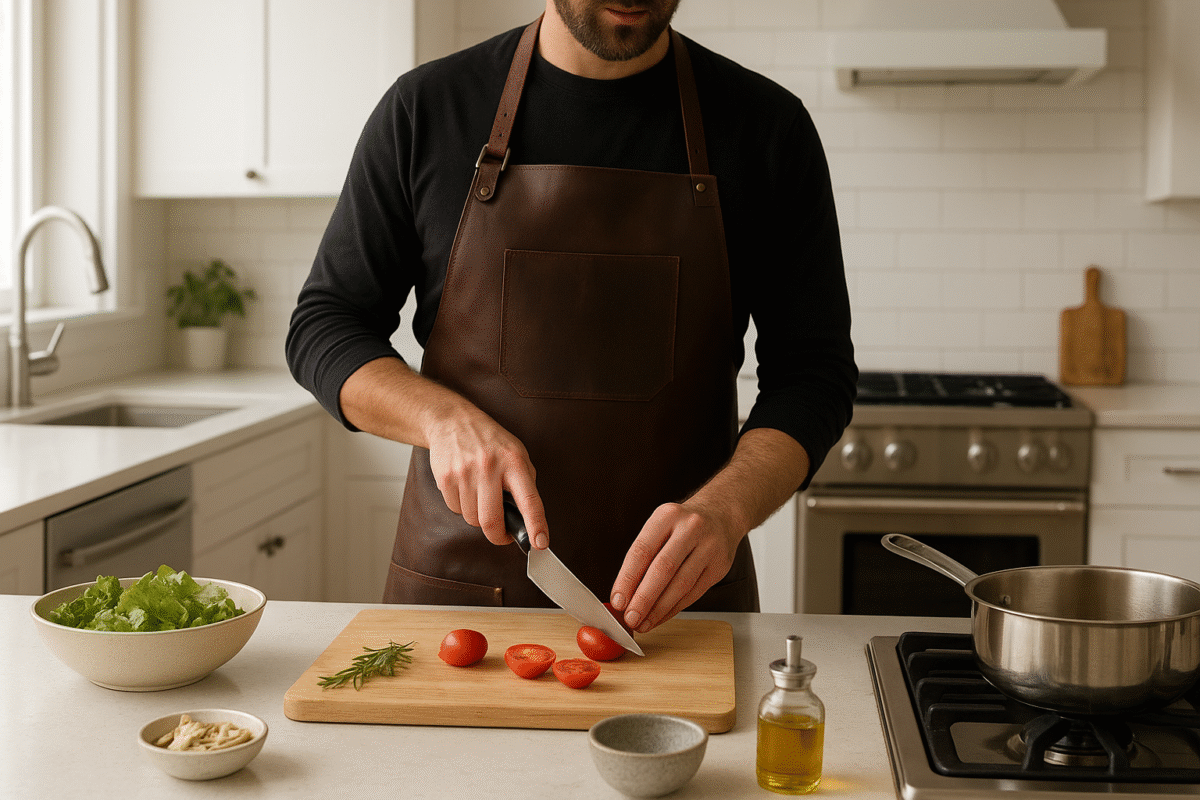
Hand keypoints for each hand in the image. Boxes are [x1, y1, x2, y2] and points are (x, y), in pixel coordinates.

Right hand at [426, 408, 548, 548]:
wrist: (452, 421)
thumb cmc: (490, 441)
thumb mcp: (517, 453)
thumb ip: (524, 482)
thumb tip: (528, 518)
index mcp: (513, 461)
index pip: (529, 500)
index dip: (536, 525)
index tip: (540, 543)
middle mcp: (489, 467)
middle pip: (491, 521)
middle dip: (498, 536)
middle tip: (504, 535)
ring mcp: (464, 473)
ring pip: (472, 519)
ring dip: (479, 517)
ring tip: (481, 496)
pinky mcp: (445, 478)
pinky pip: (456, 510)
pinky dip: (463, 507)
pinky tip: (466, 488)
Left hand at [608, 501, 740, 632]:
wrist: (720, 514)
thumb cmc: (681, 526)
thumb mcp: (659, 528)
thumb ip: (642, 557)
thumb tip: (623, 595)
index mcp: (667, 516)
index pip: (642, 550)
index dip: (627, 579)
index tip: (618, 601)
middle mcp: (690, 528)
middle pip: (663, 569)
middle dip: (644, 598)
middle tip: (630, 617)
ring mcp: (709, 546)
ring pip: (681, 584)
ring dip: (659, 609)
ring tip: (644, 623)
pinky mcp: (720, 566)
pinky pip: (694, 593)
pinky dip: (674, 608)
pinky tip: (661, 616)